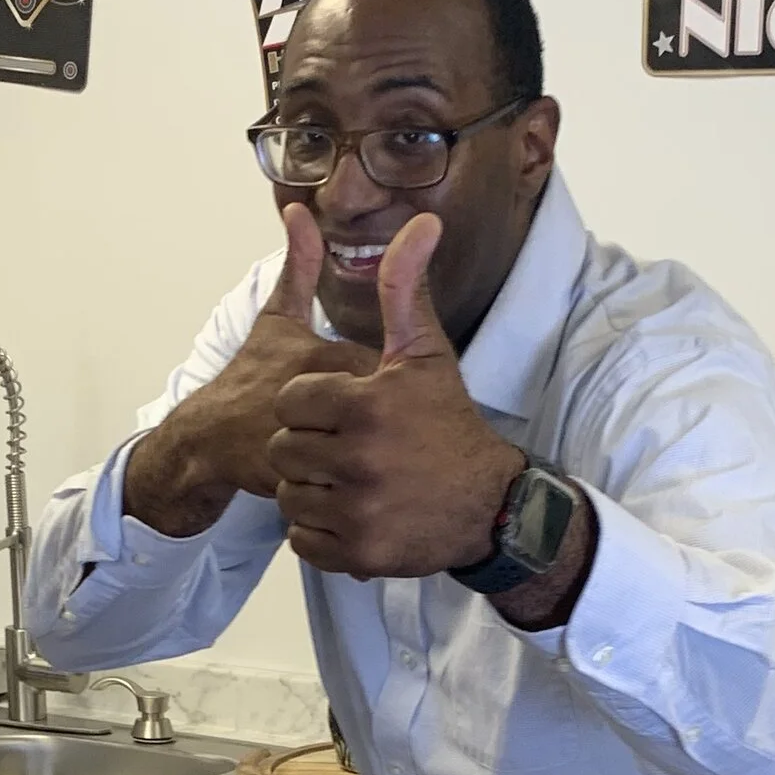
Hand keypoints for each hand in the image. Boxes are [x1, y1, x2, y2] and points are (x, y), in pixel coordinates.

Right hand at [123, 205, 376, 535]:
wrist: (205, 439)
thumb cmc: (248, 378)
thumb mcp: (276, 320)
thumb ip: (300, 266)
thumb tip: (300, 209)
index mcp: (323, 358)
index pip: (387, 379)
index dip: (385, 396)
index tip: (371, 404)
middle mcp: (316, 399)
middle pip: (382, 419)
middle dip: (382, 431)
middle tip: (370, 437)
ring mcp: (304, 440)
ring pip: (364, 456)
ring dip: (365, 463)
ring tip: (352, 460)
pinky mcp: (291, 480)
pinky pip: (343, 489)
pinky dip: (348, 491)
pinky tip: (343, 486)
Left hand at [269, 216, 525, 580]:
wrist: (490, 504)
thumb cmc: (448, 423)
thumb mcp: (427, 353)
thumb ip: (404, 289)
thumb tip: (420, 221)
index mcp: (368, 404)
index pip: (290, 403)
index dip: (309, 407)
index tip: (339, 414)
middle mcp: (361, 459)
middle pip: (285, 452)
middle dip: (308, 450)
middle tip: (345, 452)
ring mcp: (360, 511)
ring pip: (290, 497)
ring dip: (311, 492)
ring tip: (349, 483)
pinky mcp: (360, 553)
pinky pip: (304, 541)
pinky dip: (320, 533)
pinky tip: (353, 515)